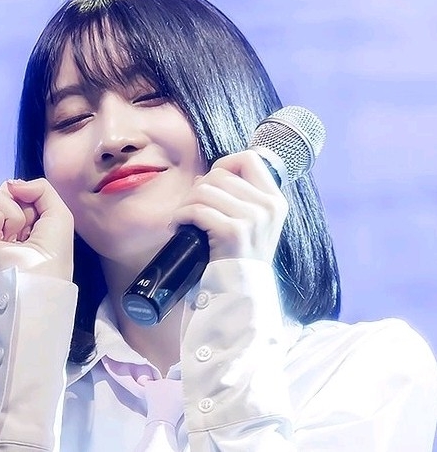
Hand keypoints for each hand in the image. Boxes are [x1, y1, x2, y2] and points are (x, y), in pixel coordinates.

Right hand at [0, 178, 73, 280]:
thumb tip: (9, 184)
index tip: (38, 225)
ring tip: (16, 239)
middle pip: (5, 191)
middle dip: (22, 208)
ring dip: (13, 216)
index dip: (32, 202)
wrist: (40, 274)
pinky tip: (1, 239)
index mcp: (18, 226)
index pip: (17, 192)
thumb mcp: (58, 211)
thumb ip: (40, 187)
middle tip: (27, 234)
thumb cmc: (54, 250)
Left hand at [171, 150, 287, 262]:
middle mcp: (268, 207)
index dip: (224, 164)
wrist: (241, 295)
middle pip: (220, 174)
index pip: (249, 159)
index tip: (210, 182)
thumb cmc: (239, 259)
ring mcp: (253, 219)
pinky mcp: (234, 232)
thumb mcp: (251, 226)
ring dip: (186, 203)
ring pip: (204, 189)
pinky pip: (197, 210)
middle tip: (190, 209)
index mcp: (275, 201)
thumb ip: (236, 199)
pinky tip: (178, 226)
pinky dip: (181, 216)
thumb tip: (202, 179)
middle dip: (197, 190)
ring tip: (183, 219)